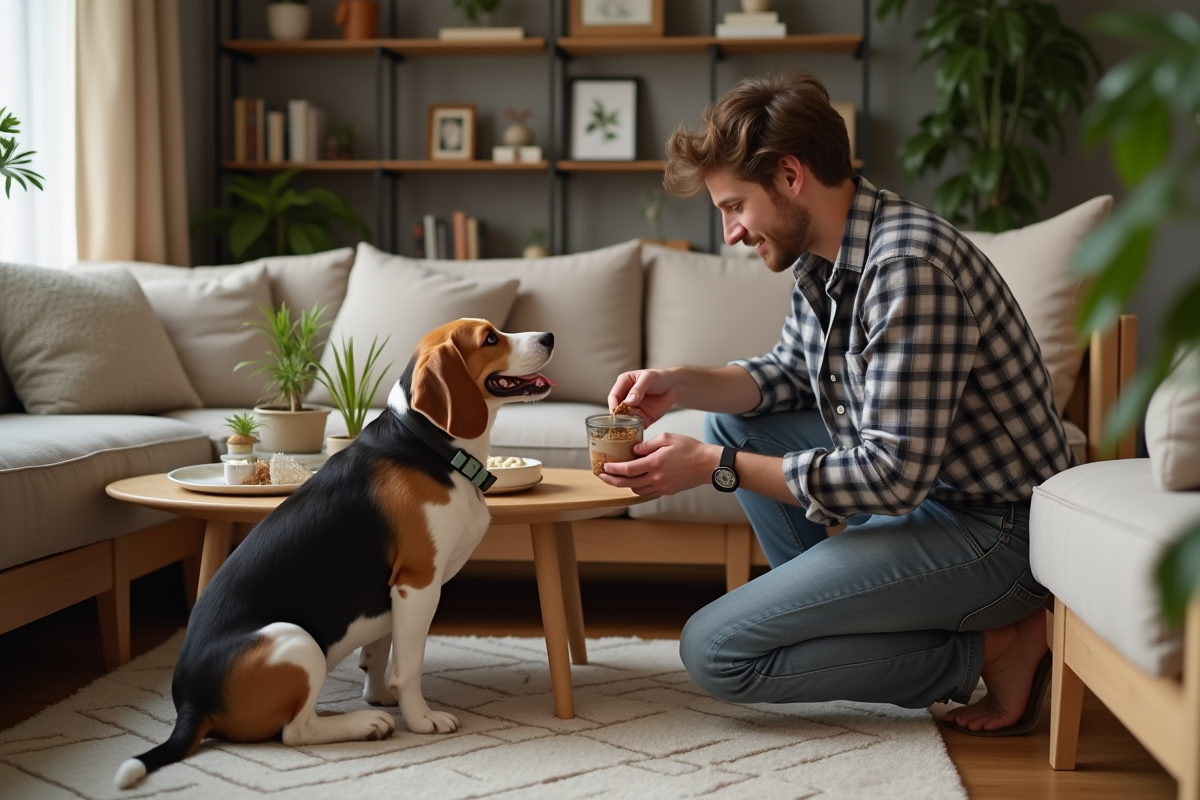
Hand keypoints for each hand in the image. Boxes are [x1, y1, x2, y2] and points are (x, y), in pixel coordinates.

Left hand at [598, 434, 718, 496]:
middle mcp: (657, 477)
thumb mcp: (667, 438)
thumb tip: (633, 450)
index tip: (604, 467)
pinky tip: (634, 482)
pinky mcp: (667, 491)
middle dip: (612, 480)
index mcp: (655, 463)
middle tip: (602, 476)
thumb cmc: (689, 448)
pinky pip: (648, 493)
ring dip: (625, 485)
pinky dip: (638, 488)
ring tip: (618, 477)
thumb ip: (647, 445)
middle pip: (628, 483)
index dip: (613, 469)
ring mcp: (662, 486)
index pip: (628, 469)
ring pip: (637, 490)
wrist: (707, 464)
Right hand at [607, 369, 677, 427]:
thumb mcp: (649, 378)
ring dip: (628, 424)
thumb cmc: (660, 377)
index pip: (613, 396)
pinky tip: (640, 428)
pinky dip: (637, 428)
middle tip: (624, 422)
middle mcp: (626, 398)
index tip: (616, 413)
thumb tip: (628, 401)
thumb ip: (638, 389)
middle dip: (619, 417)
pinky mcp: (642, 417)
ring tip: (633, 426)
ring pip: (626, 419)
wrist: (674, 386)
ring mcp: (634, 408)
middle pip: (617, 410)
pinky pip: (637, 425)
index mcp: (623, 384)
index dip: (613, 405)